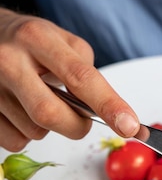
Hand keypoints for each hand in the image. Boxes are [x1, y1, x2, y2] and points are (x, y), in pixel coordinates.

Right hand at [0, 9, 138, 151]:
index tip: (131, 127)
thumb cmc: (29, 41)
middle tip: (80, 119)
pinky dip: (26, 135)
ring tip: (37, 100)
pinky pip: (15, 141)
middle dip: (75, 126)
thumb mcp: (60, 40)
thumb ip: (84, 70)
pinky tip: (20, 112)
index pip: (80, 77)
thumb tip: (106, 109)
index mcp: (37, 38)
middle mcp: (9, 60)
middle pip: (51, 114)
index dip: (109, 105)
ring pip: (33, 132)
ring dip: (48, 127)